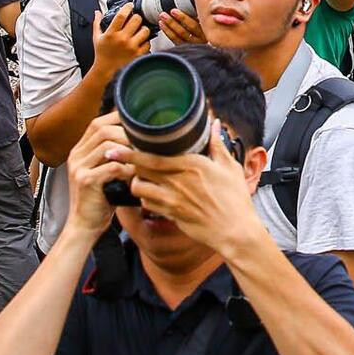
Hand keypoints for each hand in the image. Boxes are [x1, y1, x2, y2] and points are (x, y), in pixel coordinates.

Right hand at [62, 112, 131, 237]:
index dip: (118, 119)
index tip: (139, 123)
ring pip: (107, 145)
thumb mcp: (105, 171)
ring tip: (142, 157)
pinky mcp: (85, 181)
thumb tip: (141, 137)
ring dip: (129, 149)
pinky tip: (136, 174)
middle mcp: (76, 155)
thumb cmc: (101, 198)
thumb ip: (115, 154)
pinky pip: (112, 167)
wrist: (84, 225)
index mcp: (80, 150)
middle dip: (126, 132)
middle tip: (145, 141)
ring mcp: (78, 167)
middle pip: (102, 129)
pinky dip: (128, 168)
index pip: (97, 122)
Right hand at [91, 6, 151, 73]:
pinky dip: (145, 42)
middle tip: (135, 20)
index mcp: (111, 34)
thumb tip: (97, 12)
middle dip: (137, 18)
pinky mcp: (138, 54)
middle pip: (136, 20)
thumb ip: (97, 24)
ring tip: (139, 31)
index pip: (121, 15)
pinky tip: (140, 42)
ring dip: (143, 29)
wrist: (105, 71)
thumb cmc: (101, 54)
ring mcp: (131, 47)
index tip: (130, 5)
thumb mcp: (96, 38)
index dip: (127, 7)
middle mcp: (122, 39)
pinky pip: (148, 43)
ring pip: (145, 30)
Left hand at [127, 123, 261, 254]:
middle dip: (129, 164)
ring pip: (139, 189)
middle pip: (141, 171)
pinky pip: (147, 204)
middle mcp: (179, 182)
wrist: (234, 230)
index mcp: (193, 165)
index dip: (133, 152)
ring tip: (140, 177)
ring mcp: (173, 200)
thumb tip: (214, 124)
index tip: (119, 147)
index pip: (154, 157)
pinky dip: (145, 197)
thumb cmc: (235, 198)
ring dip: (136, 182)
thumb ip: (217, 144)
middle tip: (121, 158)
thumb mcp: (230, 167)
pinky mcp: (171, 214)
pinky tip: (151, 193)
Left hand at [158, 7, 205, 45]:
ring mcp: (191, 45)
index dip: (182, 18)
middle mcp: (199, 41)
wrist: (209, 40)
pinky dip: (167, 32)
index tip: (173, 11)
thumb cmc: (207, 24)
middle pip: (183, 32)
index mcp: (205, 32)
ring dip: (167, 27)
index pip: (193, 26)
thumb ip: (200, 13)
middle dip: (172, 22)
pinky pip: (174, 41)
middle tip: (164, 14)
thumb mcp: (206, 18)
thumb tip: (193, 2)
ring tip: (162, 18)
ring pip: (177, 37)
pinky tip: (163, 25)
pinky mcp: (185, 47)